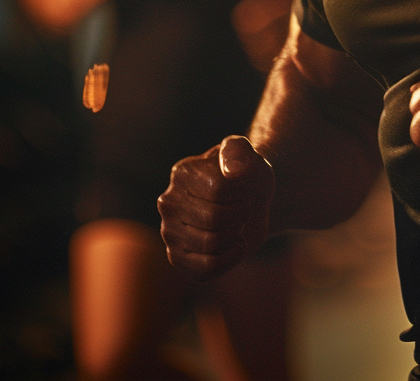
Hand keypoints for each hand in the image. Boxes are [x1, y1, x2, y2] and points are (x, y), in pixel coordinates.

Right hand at [158, 135, 273, 279]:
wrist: (251, 200)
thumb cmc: (247, 175)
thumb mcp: (247, 154)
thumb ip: (238, 151)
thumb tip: (231, 170)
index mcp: (182, 173)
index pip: (217, 190)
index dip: (241, 192)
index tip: (245, 188)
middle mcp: (168, 202)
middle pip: (213, 219)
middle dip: (240, 215)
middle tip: (245, 209)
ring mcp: (169, 232)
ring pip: (210, 245)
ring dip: (236, 236)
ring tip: (238, 225)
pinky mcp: (178, 258)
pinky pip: (206, 269)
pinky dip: (230, 258)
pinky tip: (237, 245)